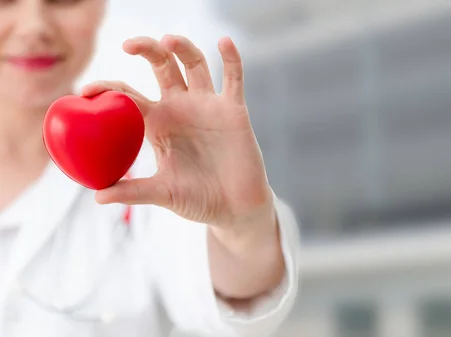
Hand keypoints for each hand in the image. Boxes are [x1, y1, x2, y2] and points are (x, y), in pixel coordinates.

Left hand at [82, 35, 274, 238]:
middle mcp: (181, 108)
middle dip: (146, 49)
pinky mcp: (233, 110)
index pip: (129, 96)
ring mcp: (208, 106)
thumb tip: (97, 197)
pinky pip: (234, 78)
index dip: (108, 88)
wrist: (235, 208)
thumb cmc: (198, 200)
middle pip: (162, 65)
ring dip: (182, 47)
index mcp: (158, 124)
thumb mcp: (163, 193)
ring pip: (194, 64)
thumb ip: (134, 191)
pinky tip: (224, 41)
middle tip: (128, 45)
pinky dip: (231, 58)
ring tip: (168, 40)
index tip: (86, 91)